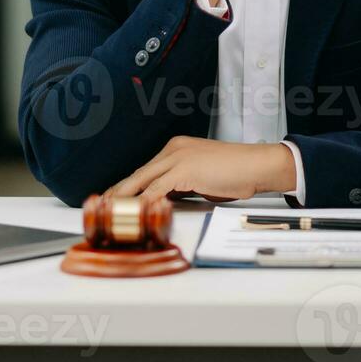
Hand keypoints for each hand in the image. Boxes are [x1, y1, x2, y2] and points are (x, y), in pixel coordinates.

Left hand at [106, 136, 296, 203]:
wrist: (257, 165)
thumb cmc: (236, 171)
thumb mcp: (202, 176)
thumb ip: (181, 185)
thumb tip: (165, 201)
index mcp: (176, 148)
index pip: (146, 170)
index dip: (129, 186)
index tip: (117, 199)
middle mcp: (173, 150)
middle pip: (138, 174)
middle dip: (119, 192)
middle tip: (103, 207)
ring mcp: (177, 158)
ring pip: (142, 181)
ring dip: (125, 199)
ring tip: (112, 213)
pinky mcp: (184, 170)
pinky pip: (157, 190)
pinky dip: (144, 202)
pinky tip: (136, 213)